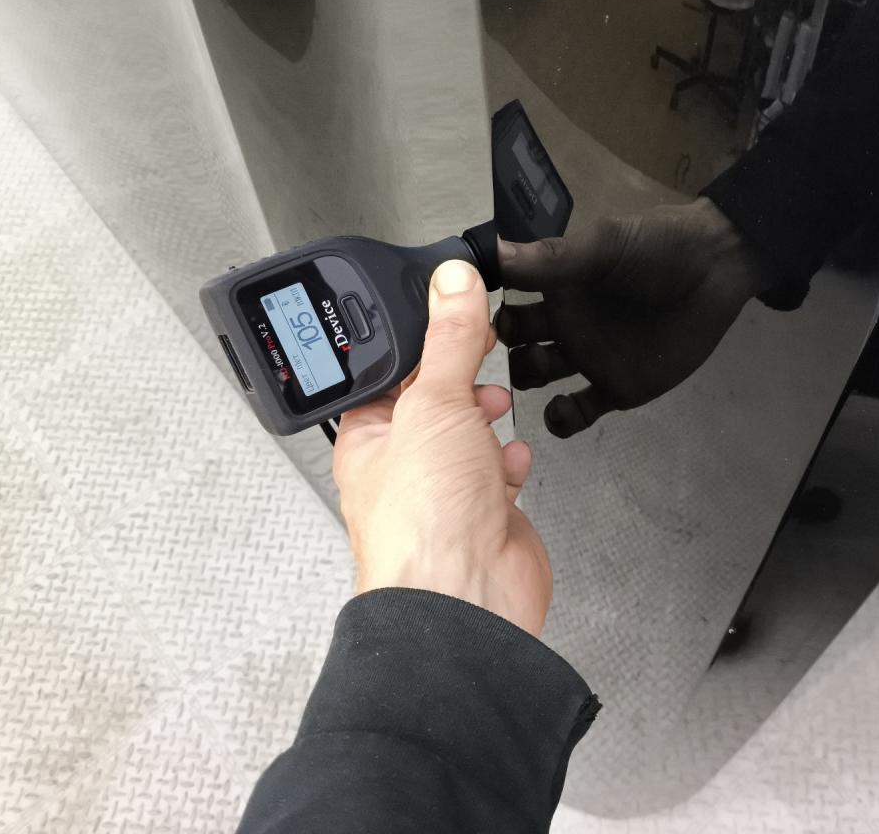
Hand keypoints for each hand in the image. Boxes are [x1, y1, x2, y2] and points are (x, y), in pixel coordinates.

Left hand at [332, 260, 551, 635]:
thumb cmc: (425, 521)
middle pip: (433, 403)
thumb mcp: (435, 403)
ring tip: (492, 408)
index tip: (447, 309)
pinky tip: (511, 459)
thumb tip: (451, 282)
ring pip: (466, 439)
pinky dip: (507, 462)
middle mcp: (402, 467)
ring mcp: (445, 494)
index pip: (390, 374)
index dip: (419, 342)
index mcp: (367, 439)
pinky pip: (496, 475)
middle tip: (477, 354)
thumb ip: (449, 340)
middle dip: (460, 381)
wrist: (469, 596)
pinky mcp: (485, 515)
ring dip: (485, 421)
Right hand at [496, 198, 774, 437]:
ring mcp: (588, 357)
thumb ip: (550, 258)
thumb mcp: (603, 247)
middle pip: (511, 342)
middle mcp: (564, 322)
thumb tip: (490, 254)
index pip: (501, 298)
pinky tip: (559, 409)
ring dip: (524, 378)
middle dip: (494, 347)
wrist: (716, 271)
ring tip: (529, 374)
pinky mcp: (616, 387)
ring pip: (536, 375)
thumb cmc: (660, 247)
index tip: (462, 316)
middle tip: (487, 353)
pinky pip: (577, 412)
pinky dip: (561, 418)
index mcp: (555, 285)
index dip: (479, 309)